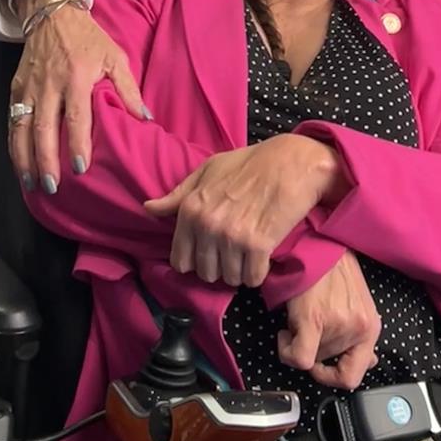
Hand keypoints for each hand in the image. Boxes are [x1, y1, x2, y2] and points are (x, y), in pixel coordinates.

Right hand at [7, 0, 146, 191]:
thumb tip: (144, 118)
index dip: (76, 143)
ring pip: (22, 127)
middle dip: (46, 159)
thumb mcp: (115, 57)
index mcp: (76, 76)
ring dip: (24, 157)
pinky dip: (13, 143)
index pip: (75, 116)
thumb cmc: (88, 38)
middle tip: (53, 185)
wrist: (53, 13)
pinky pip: (12, 120)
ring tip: (31, 182)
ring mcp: (30, 87)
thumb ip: (128, 89)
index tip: (79, 167)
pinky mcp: (16, 87)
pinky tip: (19, 162)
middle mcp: (49, 84)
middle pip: (44, 128)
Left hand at [146, 136, 343, 288]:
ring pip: (229, 278)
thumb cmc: (249, 164)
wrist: (291, 162)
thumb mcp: (207, 171)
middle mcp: (207, 225)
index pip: (180, 261)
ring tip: (248, 254)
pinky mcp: (259, 244)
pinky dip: (257, 273)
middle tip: (233, 253)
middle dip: (219, 267)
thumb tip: (149, 208)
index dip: (195, 260)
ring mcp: (232, 236)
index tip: (209, 253)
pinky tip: (262, 259)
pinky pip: (252, 277)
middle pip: (205, 273)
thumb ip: (177, 195)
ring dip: (239, 272)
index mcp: (190, 209)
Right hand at [277, 252, 380, 389]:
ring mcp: (338, 325)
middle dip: (313, 351)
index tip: (320, 363)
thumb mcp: (359, 304)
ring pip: (310, 359)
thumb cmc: (333, 271)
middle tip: (307, 328)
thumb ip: (361, 334)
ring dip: (298, 343)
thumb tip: (369, 362)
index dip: (333, 376)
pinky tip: (286, 333)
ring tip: (299, 318)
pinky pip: (299, 357)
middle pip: (327, 365)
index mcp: (371, 328)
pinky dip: (287, 351)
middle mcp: (358, 329)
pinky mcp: (314, 319)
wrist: (315, 245)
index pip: (355, 375)